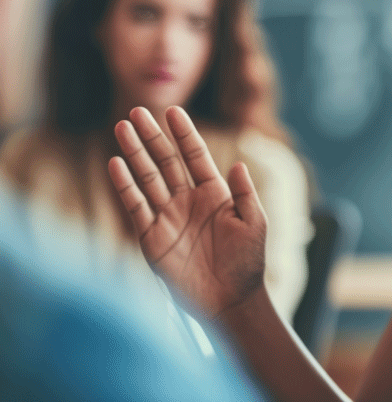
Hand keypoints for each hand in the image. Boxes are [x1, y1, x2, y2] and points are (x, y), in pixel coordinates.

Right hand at [108, 106, 267, 318]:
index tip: (173, 111)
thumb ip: (245, 194)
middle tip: (137, 111)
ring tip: (122, 127)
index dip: (184, 133)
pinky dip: (125, 185)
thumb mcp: (254, 224)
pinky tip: (115, 164)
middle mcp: (188, 200)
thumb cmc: (247, 263)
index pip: (195, 156)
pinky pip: (136, 206)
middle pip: (167, 161)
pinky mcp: (152, 237)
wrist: (230, 301)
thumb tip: (238, 164)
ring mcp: (168, 217)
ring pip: (148, 177)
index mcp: (215, 193)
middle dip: (152, 136)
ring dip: (135, 153)